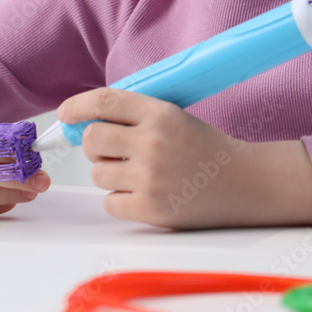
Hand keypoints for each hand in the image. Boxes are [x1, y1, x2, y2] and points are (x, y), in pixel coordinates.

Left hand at [58, 88, 311, 229]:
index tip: (66, 114)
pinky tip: (144, 193)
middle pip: (93, 140)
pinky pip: (110, 203)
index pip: (105, 102)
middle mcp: (154, 143)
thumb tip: (84, 122)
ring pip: (99, 175)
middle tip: (111, 151)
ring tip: (139, 174)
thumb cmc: (206, 149)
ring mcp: (152, 178)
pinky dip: (120, 200)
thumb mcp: (175, 117)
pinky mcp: (151, 209)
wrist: (245, 183)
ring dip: (110, 175)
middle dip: (95, 146)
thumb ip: (134, 116)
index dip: (78, 106)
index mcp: (161, 113)